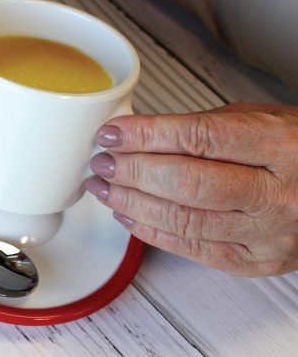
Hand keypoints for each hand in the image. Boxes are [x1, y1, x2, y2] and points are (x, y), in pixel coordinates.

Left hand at [85, 103, 297, 275]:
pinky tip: (129, 213)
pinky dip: (152, 231)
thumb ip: (205, 128)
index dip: (146, 135)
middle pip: (186, 183)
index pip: (199, 138)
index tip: (113, 132)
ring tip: (106, 186)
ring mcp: (270, 233)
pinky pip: (193, 248)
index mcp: (282, 146)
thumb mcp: (264, 120)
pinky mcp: (258, 262)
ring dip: (132, 201)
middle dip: (131, 171)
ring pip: (184, 220)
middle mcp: (279, 193)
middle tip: (102, 161)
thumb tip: (139, 133)